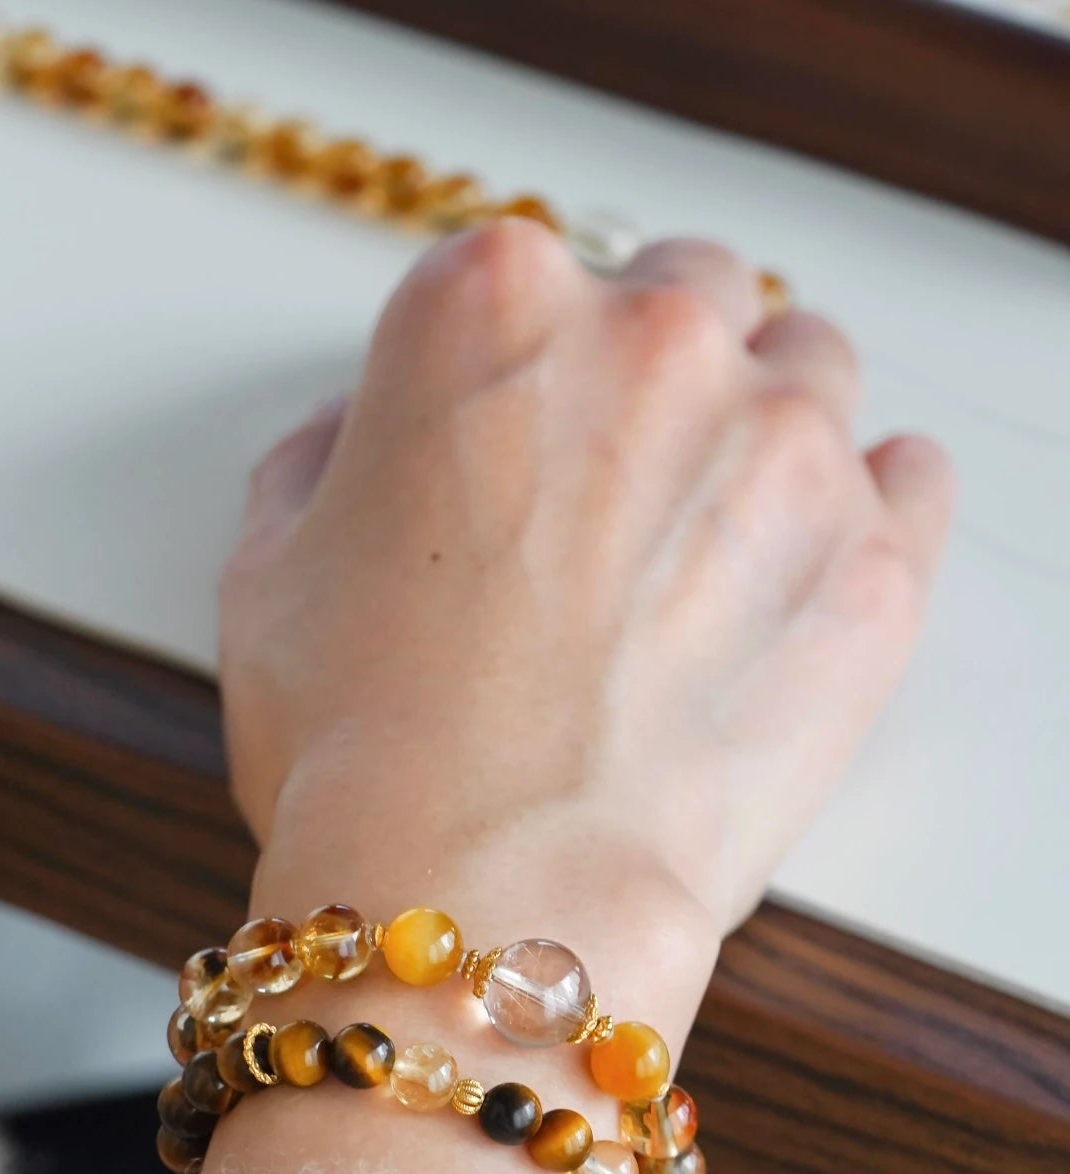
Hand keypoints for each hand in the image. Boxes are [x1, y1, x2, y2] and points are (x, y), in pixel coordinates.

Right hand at [219, 223, 952, 1040]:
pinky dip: (871, 501)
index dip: (516, 370)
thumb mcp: (268, 578)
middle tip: (611, 491)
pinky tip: (809, 561)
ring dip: (762, 425)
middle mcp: (653, 339)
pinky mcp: (874, 558)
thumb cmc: (365, 747)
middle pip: (684, 296)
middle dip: (651, 372)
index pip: (527, 278)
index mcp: (491, 309)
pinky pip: (910, 474)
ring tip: (706, 541)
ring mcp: (784, 444)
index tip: (514, 436)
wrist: (489, 892)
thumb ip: (320, 465)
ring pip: (806, 366)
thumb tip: (358, 441)